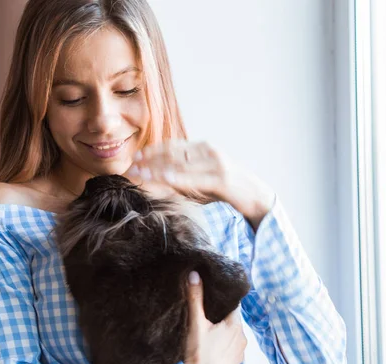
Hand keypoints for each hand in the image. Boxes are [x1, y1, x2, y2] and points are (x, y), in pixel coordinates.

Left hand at [126, 140, 275, 227]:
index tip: (135, 157)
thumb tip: (155, 181)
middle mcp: (207, 151)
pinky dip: (178, 177)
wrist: (254, 195)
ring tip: (141, 173)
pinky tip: (164, 178)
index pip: (172, 146)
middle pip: (173, 153)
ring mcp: (215, 163)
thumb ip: (180, 179)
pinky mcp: (221, 178)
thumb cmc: (224, 189)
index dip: (152, 151)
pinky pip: (196, 177)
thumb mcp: (199, 182)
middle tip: (131, 167)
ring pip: (181, 164)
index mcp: (202, 148)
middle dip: (150, 160)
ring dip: (158, 169)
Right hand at [183, 271, 246, 363]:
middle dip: (219, 315)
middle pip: (231, 318)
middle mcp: (242, 337)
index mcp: (235, 325)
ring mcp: (240, 351)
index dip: (221, 299)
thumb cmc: (198, 357)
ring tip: (206, 330)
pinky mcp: (236, 362)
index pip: (231, 304)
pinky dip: (223, 343)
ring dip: (221, 329)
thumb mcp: (195, 324)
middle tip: (205, 314)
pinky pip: (231, 346)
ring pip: (232, 332)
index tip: (211, 297)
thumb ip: (195, 298)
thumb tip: (195, 275)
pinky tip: (211, 345)